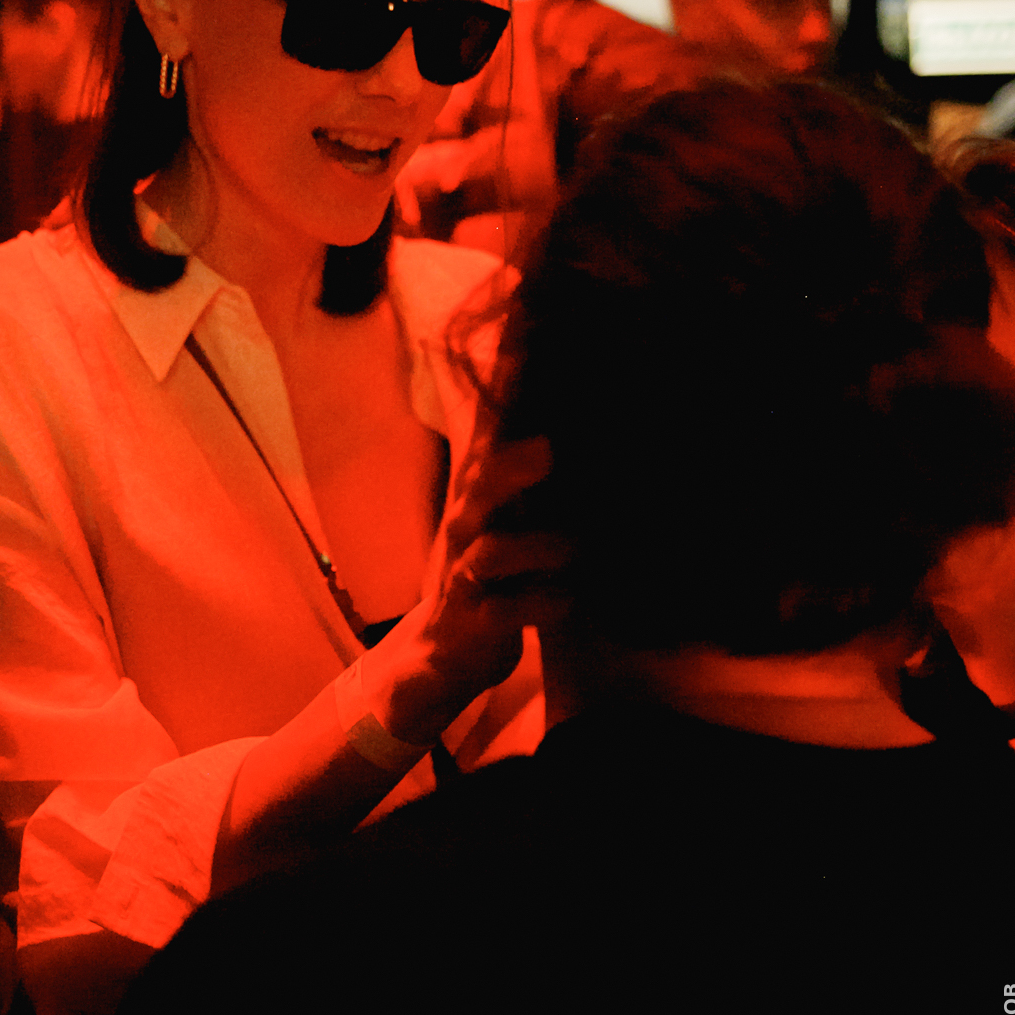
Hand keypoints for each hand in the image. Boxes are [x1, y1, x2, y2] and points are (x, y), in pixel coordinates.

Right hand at [363, 433, 569, 742]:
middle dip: (510, 468)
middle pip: (478, 489)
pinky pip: (507, 612)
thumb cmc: (486, 576)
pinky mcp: (472, 624)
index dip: (503, 405)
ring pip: (493, 552)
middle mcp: (464, 531)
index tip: (522, 356)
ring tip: (577, 546)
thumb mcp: (501, 519)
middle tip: (547, 449)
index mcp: (476, 501)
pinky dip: (545, 603)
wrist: (437, 658)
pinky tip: (570, 599)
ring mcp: (463, 578)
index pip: (487, 444)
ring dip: (542, 547)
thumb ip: (527, 476)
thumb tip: (572, 423)